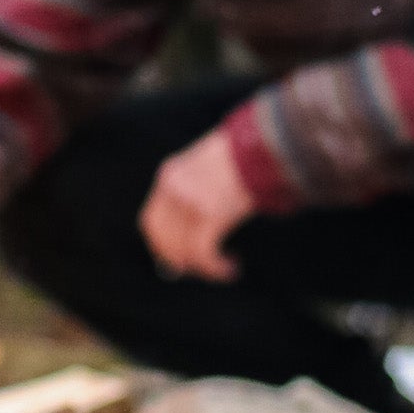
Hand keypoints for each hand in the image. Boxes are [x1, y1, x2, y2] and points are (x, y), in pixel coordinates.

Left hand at [138, 127, 255, 281]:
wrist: (262, 143)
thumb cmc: (243, 155)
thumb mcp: (206, 164)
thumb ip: (194, 190)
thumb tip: (194, 231)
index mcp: (169, 175)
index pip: (151, 220)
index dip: (161, 245)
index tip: (175, 260)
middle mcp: (174, 189)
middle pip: (164, 239)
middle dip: (181, 260)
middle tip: (200, 269)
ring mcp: (190, 201)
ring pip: (185, 251)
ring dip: (204, 268)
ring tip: (225, 269)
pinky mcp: (211, 214)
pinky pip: (203, 253)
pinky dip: (216, 268)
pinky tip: (230, 269)